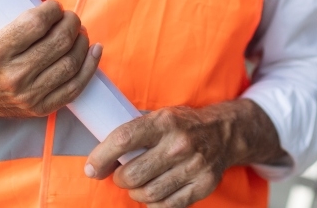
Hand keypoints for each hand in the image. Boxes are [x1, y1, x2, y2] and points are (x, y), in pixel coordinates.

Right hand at [0, 0, 101, 119]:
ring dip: (82, 42)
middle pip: (59, 42)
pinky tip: (94, 50)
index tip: (55, 7)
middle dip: (71, 23)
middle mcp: (12, 76)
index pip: (37, 23)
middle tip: (70, 18)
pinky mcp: (39, 108)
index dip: (53, 10)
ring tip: (78, 32)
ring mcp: (27, 95)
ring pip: (70, 64)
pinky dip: (90, 66)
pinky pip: (75, 88)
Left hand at [84, 100, 288, 207]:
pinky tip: (154, 193)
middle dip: (120, 178)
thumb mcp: (160, 117)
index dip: (101, 157)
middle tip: (122, 175)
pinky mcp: (202, 185)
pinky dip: (153, 203)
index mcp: (165, 122)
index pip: (123, 140)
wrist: (224, 133)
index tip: (92, 168)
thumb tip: (100, 158)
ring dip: (135, 193)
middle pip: (133, 174)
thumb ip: (135, 133)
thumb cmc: (182, 126)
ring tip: (138, 184)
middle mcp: (180, 144)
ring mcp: (194, 166)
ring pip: (147, 193)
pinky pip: (166, 206)